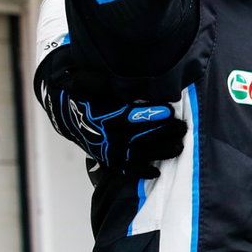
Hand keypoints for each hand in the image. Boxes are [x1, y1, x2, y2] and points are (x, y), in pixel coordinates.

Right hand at [37, 52, 186, 178]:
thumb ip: (90, 80)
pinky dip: (140, 171)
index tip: (168, 110)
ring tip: (179, 145)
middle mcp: (101, 136)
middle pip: (135, 136)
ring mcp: (106, 150)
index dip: (147, 114)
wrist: (69, 116)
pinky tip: (157, 171)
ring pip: (135, 154)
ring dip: (158, 151)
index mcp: (97, 115)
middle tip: (181, 127)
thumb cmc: (85, 96)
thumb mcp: (82, 82)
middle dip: (161, 132)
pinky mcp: (109, 160)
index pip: (125, 116)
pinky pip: (125, 169)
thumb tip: (101, 80)